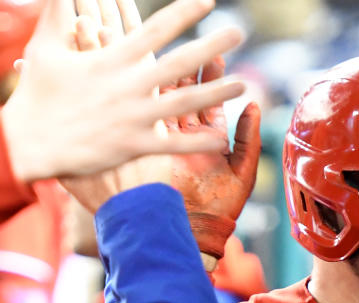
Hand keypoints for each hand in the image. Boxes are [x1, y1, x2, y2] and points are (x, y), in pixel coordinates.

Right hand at [1, 0, 245, 183]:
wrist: (27, 142)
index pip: (153, 30)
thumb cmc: (36, 94)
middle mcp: (127, 86)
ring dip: (214, 94)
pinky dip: (196, 141)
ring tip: (243, 84)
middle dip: (210, 47)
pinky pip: (172, 143)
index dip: (182, 14)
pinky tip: (222, 137)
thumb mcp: (45, 48)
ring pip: (183, 103)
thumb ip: (59, 15)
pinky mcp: (133, 144)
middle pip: (177, 63)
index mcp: (111, 60)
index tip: (207, 1)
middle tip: (239, 32)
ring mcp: (133, 116)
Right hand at [166, 58, 260, 259]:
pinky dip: (149, 102)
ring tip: (168, 56)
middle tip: (191, 47)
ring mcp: (169, 143)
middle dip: (188, 72)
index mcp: (211, 140)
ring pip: (167, 104)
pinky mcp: (153, 150)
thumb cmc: (224, 206)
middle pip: (187, 97)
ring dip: (166, 81)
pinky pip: (150, 122)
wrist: (198, 229)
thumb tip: (253, 104)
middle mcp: (189, 138)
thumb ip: (248, 137)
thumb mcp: (242, 169)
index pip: (209, 103)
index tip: (215, 57)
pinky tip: (147, 81)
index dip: (212, 80)